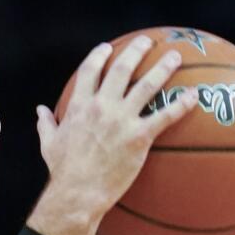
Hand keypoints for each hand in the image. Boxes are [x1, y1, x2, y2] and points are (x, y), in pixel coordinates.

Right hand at [34, 36, 198, 215]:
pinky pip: (165, 116)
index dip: (99, 56)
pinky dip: (182, 104)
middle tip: (147, 42)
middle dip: (136, 50)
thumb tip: (39, 111)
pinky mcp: (139, 137)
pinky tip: (195, 95)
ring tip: (175, 57)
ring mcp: (122, 120)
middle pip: (122, 69)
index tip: (107, 48)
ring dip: (163, 68)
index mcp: (80, 106)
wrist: (78, 192)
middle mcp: (102, 106)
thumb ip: (46, 124)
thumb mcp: (49, 144)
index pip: (89, 71)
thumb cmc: (62, 171)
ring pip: (147, 85)